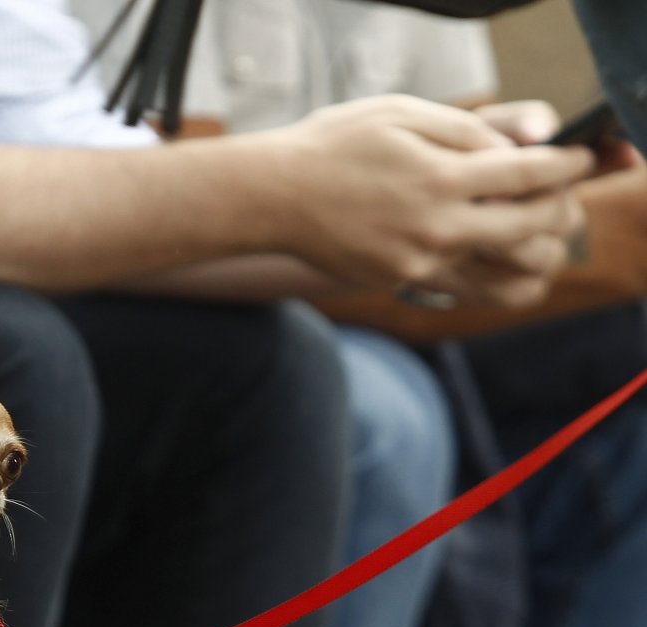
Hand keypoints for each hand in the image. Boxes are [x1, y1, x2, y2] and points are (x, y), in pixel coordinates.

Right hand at [259, 94, 594, 305]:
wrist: (276, 198)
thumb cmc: (334, 146)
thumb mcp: (401, 115)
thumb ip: (463, 130)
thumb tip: (510, 149)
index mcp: (440, 177)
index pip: (529, 176)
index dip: (564, 167)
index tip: (577, 162)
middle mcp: (436, 227)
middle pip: (527, 228)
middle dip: (558, 211)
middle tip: (560, 198)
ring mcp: (418, 262)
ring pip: (500, 270)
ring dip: (531, 254)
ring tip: (534, 237)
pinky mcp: (400, 282)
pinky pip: (459, 284)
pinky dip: (484, 271)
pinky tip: (485, 253)